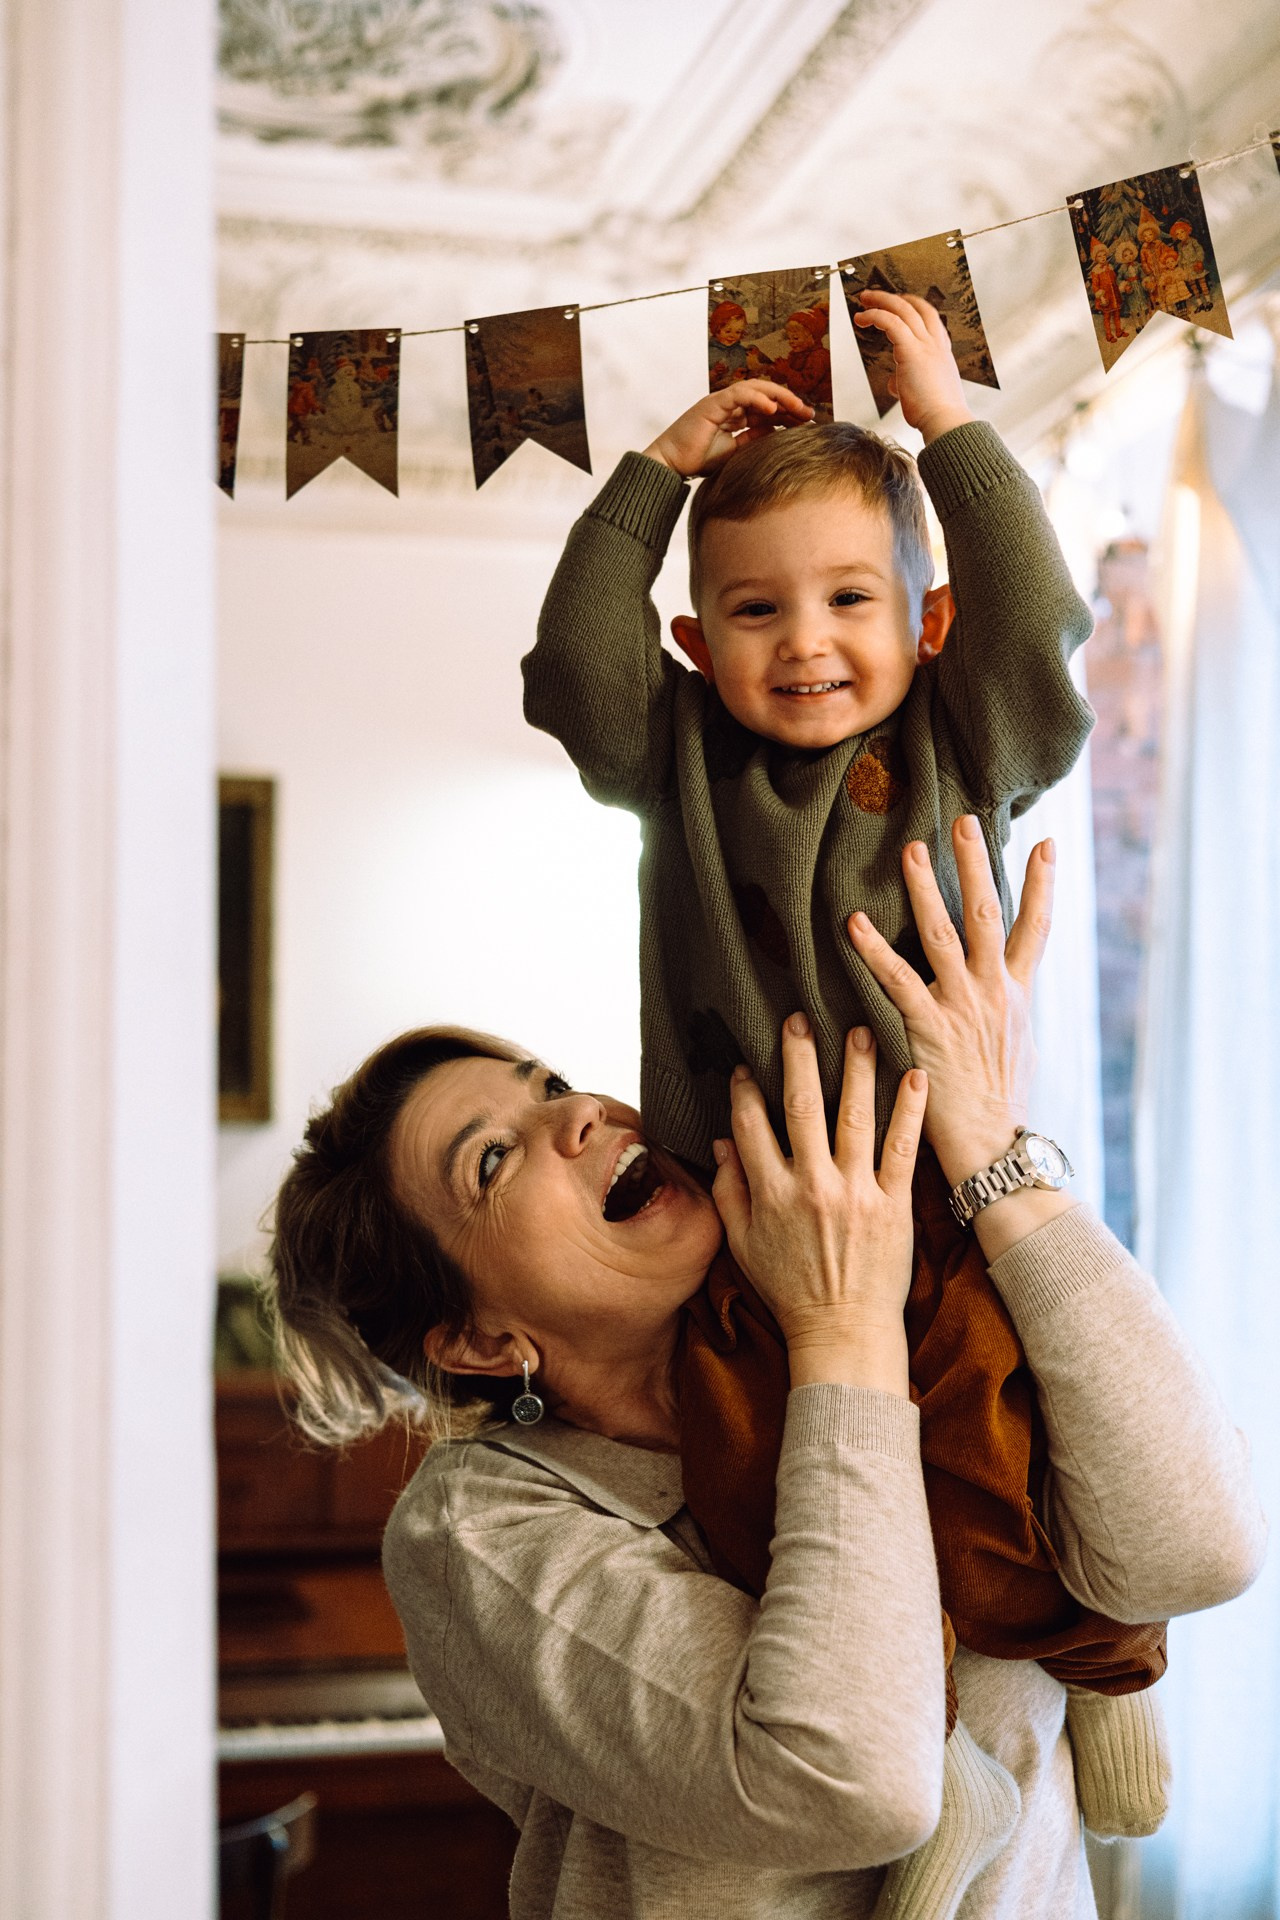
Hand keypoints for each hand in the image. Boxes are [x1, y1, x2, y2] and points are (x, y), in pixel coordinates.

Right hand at [642, 380, 812, 477]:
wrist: (671, 464)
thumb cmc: (697, 461)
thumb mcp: (735, 453)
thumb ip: (753, 441)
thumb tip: (777, 436)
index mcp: (735, 416)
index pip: (767, 409)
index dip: (787, 413)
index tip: (807, 422)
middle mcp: (730, 405)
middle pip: (766, 396)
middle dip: (789, 403)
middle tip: (809, 414)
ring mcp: (721, 402)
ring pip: (756, 389)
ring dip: (779, 397)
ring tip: (797, 408)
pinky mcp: (713, 403)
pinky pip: (740, 394)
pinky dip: (758, 398)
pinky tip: (773, 407)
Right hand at [710, 1014, 925, 1395]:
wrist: (843, 1333)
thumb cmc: (790, 1290)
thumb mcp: (743, 1245)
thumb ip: (728, 1192)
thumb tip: (720, 1144)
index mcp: (769, 1194)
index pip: (751, 1126)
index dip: (746, 1090)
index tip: (748, 1063)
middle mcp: (811, 1187)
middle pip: (801, 1107)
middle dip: (800, 1058)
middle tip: (800, 1018)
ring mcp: (855, 1193)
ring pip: (854, 1117)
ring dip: (856, 1069)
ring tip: (860, 1028)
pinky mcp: (894, 1205)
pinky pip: (902, 1148)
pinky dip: (909, 1110)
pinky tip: (914, 1074)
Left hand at [847, 818, 1051, 1189]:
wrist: (997, 1149)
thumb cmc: (1001, 1109)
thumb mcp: (1016, 1053)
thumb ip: (1004, 1016)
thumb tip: (1001, 999)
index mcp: (1017, 997)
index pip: (1036, 929)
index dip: (1043, 885)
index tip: (1047, 845)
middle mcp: (995, 992)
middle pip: (989, 915)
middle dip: (977, 865)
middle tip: (964, 821)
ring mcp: (964, 1007)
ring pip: (945, 934)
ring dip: (926, 888)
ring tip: (911, 847)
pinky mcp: (931, 1028)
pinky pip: (897, 980)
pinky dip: (875, 950)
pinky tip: (854, 923)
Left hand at [853, 291, 972, 441]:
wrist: (944, 421)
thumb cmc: (934, 414)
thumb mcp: (920, 392)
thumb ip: (906, 382)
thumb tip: (894, 383)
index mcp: (941, 352)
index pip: (930, 320)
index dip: (914, 307)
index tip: (899, 304)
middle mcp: (936, 344)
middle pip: (917, 308)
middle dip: (894, 298)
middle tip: (874, 295)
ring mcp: (926, 345)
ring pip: (903, 310)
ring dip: (881, 300)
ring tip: (863, 300)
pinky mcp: (911, 351)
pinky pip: (891, 323)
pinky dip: (875, 316)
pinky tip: (861, 318)